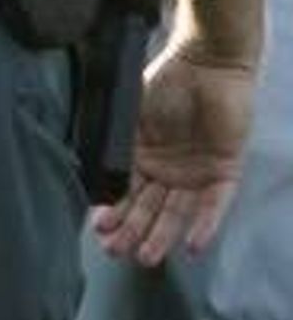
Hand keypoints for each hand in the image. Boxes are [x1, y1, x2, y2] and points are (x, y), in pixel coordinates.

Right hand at [95, 44, 255, 264]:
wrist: (205, 62)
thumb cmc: (164, 81)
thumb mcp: (130, 118)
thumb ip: (118, 148)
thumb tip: (95, 182)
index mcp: (142, 156)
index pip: (125, 192)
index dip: (113, 212)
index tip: (98, 229)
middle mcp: (169, 169)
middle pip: (150, 208)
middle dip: (132, 231)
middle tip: (116, 251)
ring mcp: (196, 171)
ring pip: (178, 212)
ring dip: (162, 236)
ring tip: (145, 257)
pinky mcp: (225, 169)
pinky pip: (214, 204)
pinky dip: (203, 225)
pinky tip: (190, 247)